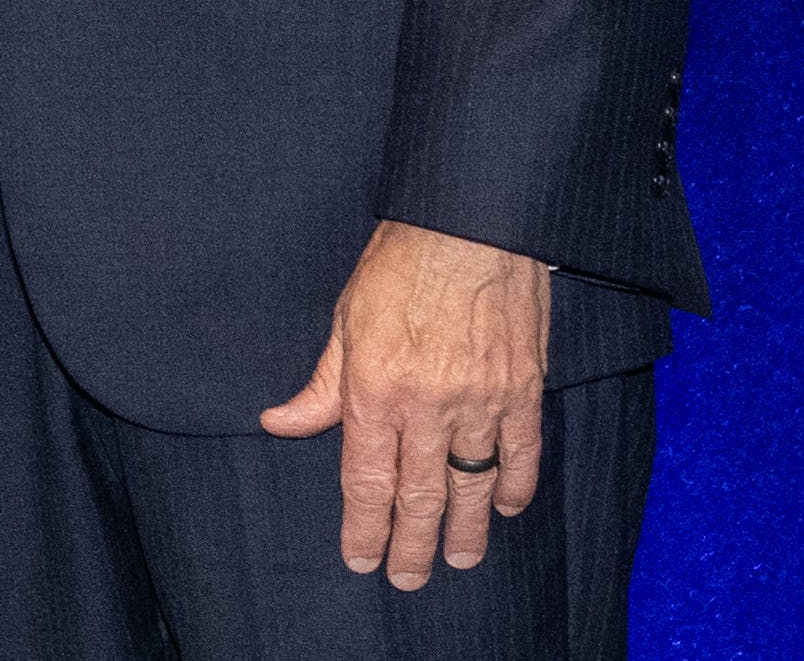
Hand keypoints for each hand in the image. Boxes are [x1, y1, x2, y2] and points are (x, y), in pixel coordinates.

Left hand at [262, 218, 551, 585]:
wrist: (470, 225)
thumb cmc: (399, 265)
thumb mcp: (344, 320)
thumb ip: (321, 384)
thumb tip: (280, 423)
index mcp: (376, 389)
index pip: (366, 477)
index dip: (364, 525)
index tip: (361, 558)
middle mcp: (428, 405)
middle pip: (420, 493)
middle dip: (411, 543)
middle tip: (408, 580)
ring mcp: (481, 400)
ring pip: (472, 482)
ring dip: (465, 528)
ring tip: (457, 559)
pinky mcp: (523, 388)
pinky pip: (520, 451)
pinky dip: (515, 483)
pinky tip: (507, 507)